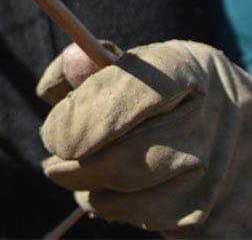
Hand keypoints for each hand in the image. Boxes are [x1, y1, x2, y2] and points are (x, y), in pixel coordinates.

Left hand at [37, 40, 251, 236]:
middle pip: (123, 160)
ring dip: (89, 191)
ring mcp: (216, 178)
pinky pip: (148, 221)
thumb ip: (95, 64)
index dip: (83, 117)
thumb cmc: (174, 94)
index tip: (53, 136)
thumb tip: (67, 63)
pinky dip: (119, 209)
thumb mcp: (144, 62)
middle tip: (52, 163)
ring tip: (80, 175)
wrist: (245, 136)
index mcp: (187, 70)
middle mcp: (208, 126)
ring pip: (128, 199)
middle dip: (72, 166)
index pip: (131, 92)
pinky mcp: (217, 220)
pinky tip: (115, 192)